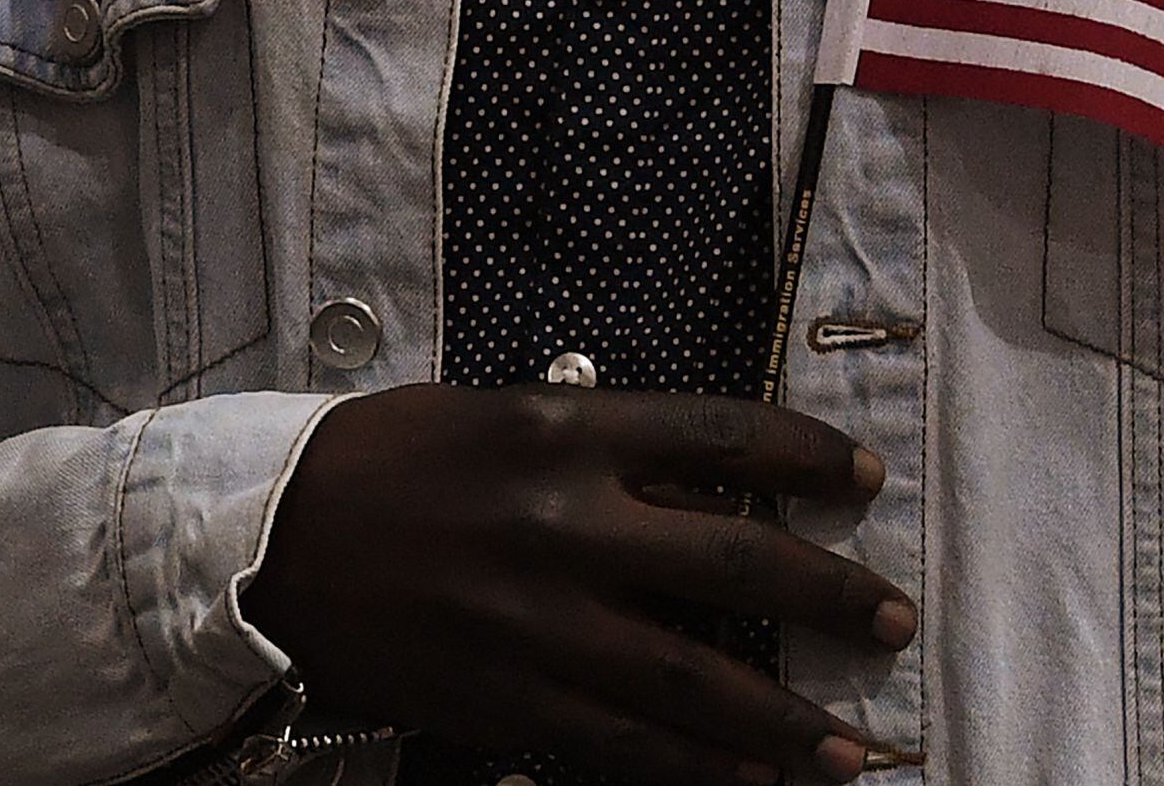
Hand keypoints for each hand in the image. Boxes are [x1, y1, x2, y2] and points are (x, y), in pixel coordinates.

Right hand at [240, 383, 914, 785]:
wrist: (269, 540)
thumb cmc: (388, 458)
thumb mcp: (498, 414)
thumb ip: (601, 443)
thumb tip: (709, 486)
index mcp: (564, 429)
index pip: (723, 436)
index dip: (810, 456)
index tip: (867, 477)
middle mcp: (565, 523)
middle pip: (735, 565)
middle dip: (831, 596)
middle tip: (894, 618)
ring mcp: (538, 622)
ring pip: (694, 681)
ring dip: (785, 720)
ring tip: (851, 748)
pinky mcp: (505, 700)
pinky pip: (622, 744)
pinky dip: (696, 768)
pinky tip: (752, 780)